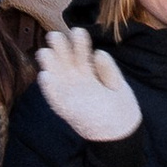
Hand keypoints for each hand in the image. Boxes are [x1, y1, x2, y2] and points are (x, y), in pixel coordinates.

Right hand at [36, 26, 142, 141]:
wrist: (122, 136)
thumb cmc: (121, 111)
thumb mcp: (119, 86)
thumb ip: (109, 70)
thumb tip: (99, 52)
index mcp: (90, 74)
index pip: (82, 55)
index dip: (80, 43)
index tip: (78, 30)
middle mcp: (78, 82)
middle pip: (66, 62)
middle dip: (60, 49)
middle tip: (54, 35)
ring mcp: (71, 96)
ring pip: (57, 77)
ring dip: (49, 66)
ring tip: (44, 52)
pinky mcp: (67, 110)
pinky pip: (55, 99)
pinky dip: (49, 90)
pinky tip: (44, 76)